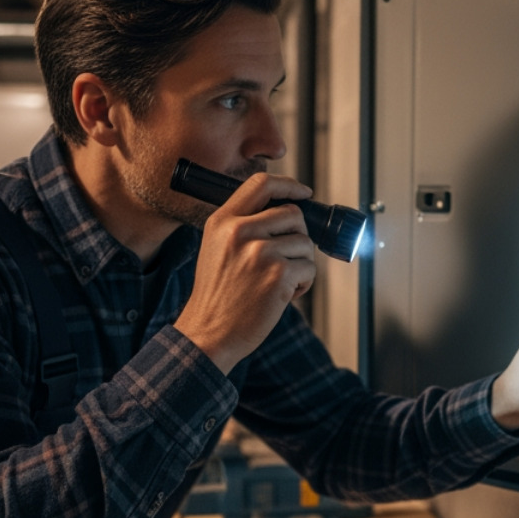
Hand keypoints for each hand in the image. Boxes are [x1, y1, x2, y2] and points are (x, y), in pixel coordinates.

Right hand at [174, 173, 317, 373]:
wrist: (209, 333)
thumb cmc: (217, 295)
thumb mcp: (215, 248)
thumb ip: (242, 225)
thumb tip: (286, 211)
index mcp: (222, 221)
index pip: (261, 184)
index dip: (289, 185)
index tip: (304, 193)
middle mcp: (240, 231)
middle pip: (293, 213)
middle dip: (298, 235)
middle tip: (287, 257)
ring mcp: (260, 252)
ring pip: (305, 242)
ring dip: (301, 263)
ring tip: (280, 281)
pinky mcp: (278, 275)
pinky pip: (309, 268)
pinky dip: (303, 283)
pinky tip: (283, 295)